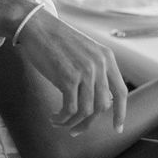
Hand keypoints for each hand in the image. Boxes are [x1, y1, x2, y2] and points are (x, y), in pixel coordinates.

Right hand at [17, 9, 126, 133]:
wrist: (36, 26)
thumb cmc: (56, 40)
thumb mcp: (84, 51)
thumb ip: (95, 70)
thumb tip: (97, 100)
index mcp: (106, 57)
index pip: (120, 92)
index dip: (120, 113)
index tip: (118, 129)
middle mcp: (99, 65)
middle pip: (102, 106)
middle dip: (88, 123)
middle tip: (76, 130)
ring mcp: (85, 72)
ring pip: (86, 111)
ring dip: (72, 123)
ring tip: (60, 123)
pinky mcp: (68, 78)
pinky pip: (70, 109)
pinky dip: (62, 118)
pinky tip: (54, 117)